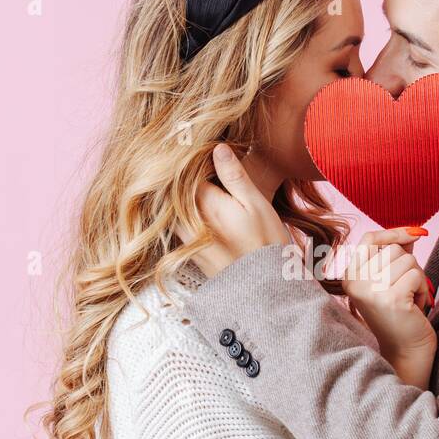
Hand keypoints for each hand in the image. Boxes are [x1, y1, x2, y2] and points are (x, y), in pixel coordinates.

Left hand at [184, 144, 290, 276]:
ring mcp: (184, 237)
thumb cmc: (265, 244)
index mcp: (203, 203)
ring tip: (204, 183)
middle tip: (200, 162)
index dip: (194, 157)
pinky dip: (184, 210)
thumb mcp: (255, 204)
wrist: (262, 290)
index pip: (185, 170)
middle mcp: (186, 220)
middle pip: (173, 188)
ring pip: (173, 206)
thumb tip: (217, 149)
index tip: (203, 148)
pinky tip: (203, 207)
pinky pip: (177, 222)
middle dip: (183, 174)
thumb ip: (234, 176)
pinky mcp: (188, 250)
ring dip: (182, 193)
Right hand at [342, 228, 437, 387]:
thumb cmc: (400, 313)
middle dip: (408, 265)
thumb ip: (396, 254)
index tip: (415, 234)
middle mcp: (355, 283)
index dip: (393, 233)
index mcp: (350, 276)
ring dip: (415, 278)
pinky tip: (413, 306)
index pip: (369, 239)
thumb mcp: (390, 279)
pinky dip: (421, 289)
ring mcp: (371, 291)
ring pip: (407, 260)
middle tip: (404, 289)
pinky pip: (416, 275)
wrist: (405, 349)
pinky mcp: (391, 298)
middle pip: (392, 249)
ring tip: (408, 299)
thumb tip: (413, 232)